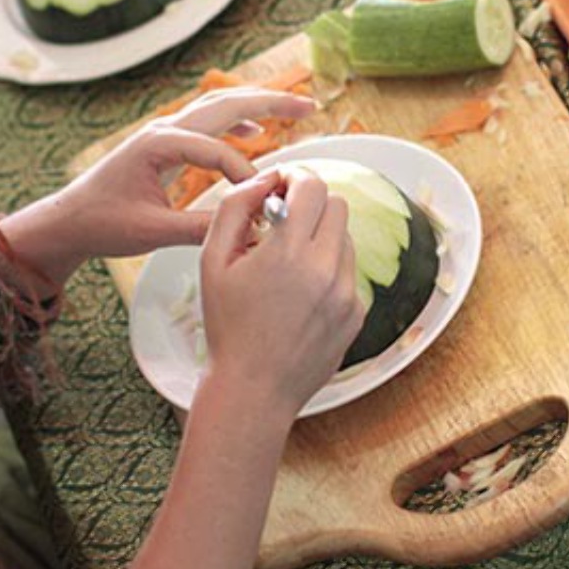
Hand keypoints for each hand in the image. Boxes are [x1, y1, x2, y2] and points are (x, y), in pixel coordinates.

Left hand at [1, 88, 316, 282]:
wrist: (68, 219)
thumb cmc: (102, 224)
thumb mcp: (150, 232)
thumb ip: (198, 229)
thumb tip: (246, 231)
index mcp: (157, 145)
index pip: (216, 150)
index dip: (244, 174)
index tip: (262, 201)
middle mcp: (163, 130)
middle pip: (226, 104)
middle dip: (270, 103)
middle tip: (310, 105)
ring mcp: (165, 133)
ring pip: (219, 108)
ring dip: (258, 105)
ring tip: (296, 107)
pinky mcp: (167, 145)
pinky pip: (209, 124)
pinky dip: (237, 123)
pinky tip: (257, 133)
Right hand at [198, 170, 363, 412]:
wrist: (253, 390)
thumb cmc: (227, 325)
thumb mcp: (212, 260)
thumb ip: (235, 207)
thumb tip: (264, 179)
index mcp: (288, 252)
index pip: (312, 186)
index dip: (296, 177)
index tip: (281, 186)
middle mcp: (325, 270)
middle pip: (336, 205)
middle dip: (311, 204)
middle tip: (285, 220)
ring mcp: (346, 294)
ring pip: (345, 238)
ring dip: (321, 238)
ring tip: (290, 264)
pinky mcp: (356, 314)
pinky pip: (348, 273)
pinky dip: (328, 272)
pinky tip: (301, 295)